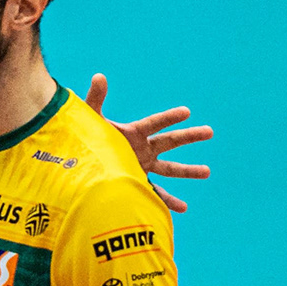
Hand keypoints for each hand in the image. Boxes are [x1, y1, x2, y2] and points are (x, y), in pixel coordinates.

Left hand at [85, 74, 212, 214]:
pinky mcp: (135, 184)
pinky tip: (182, 209)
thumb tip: (99, 76)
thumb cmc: (81, 141)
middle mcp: (140, 150)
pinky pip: (154, 194)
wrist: (76, 166)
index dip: (168, 118)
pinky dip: (166, 202)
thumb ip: (95, 100)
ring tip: (207, 172)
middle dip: (189, 137)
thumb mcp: (90, 121)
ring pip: (168, 169)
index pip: (154, 123)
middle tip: (210, 131)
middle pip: (169, 142)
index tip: (186, 112)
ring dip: (187, 170)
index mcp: (132, 134)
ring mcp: (140, 167)